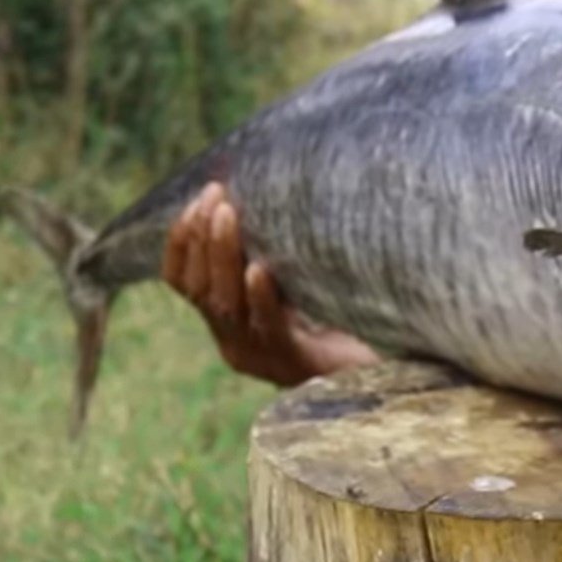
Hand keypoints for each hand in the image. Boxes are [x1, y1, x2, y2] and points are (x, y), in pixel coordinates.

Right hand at [161, 182, 380, 385]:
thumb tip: (267, 184)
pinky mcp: (293, 365)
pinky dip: (261, 298)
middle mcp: (235, 342)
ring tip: (228, 216)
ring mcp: (262, 357)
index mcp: (227, 323)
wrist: (380, 376)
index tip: (196, 200)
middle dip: (203, 238)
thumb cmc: (340, 321)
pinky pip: (270, 330)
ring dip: (224, 257)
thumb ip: (276, 251)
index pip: (182, 281)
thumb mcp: (297, 281)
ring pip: (228, 307)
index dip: (181, 242)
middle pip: (203, 290)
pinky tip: (259, 270)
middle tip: (214, 196)